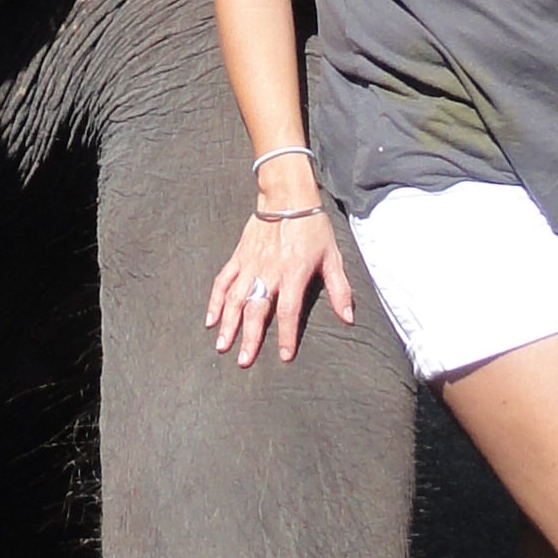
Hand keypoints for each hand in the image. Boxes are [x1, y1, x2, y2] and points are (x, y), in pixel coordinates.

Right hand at [208, 201, 354, 365]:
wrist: (286, 196)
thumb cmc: (312, 227)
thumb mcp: (332, 257)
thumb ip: (339, 289)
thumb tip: (348, 318)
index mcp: (294, 273)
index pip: (289, 311)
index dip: (286, 335)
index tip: (284, 356)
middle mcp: (269, 272)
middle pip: (256, 309)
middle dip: (250, 337)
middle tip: (244, 361)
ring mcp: (250, 265)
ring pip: (235, 299)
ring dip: (228, 324)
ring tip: (222, 346)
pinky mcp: (238, 258)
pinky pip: (223, 282)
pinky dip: (214, 301)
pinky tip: (210, 320)